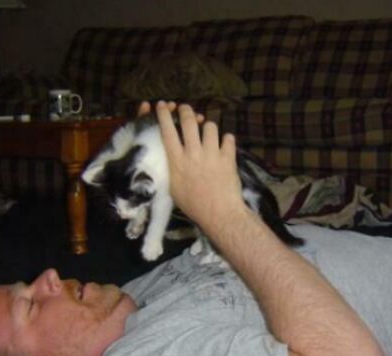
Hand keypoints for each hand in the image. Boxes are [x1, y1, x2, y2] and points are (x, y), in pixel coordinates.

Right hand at [154, 101, 244, 232]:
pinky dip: (227, 141)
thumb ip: (174, 170)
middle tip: (187, 110)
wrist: (219, 214)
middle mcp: (193, 153)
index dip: (164, 115)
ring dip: (209, 128)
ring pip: (210, 126)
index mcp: (177, 162)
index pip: (168, 131)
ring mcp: (212, 154)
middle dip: (187, 111)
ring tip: (209, 134)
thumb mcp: (175, 190)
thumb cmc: (194, 206)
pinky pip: (228, 138)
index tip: (162, 105)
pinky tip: (226, 145)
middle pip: (189, 121)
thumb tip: (174, 158)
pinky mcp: (228, 157)